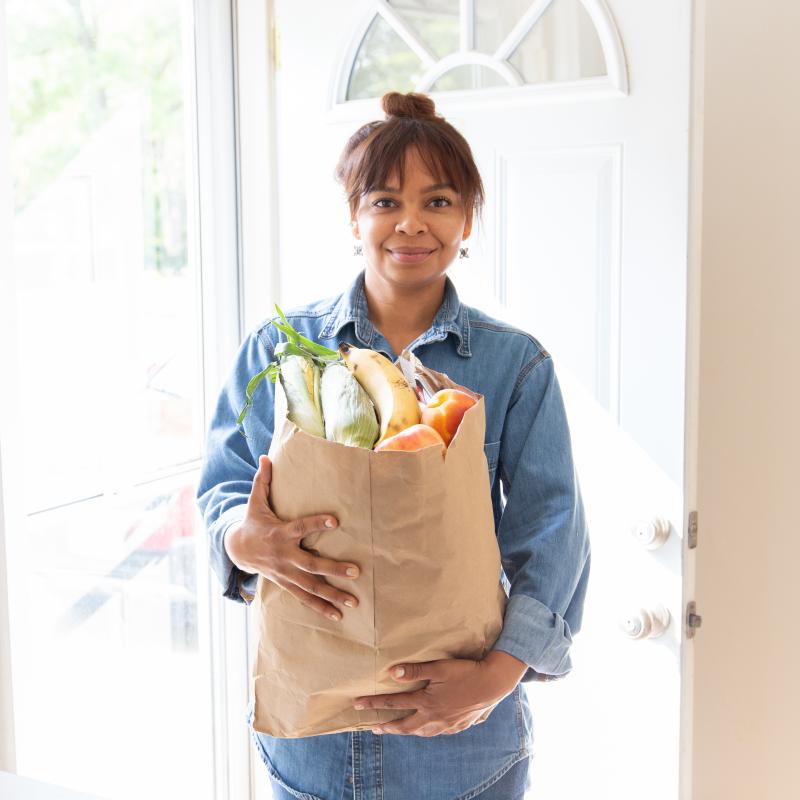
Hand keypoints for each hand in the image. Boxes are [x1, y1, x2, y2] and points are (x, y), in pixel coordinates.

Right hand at [225, 454, 360, 620]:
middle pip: (310, 565)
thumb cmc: (253, 522)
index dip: (316, 523)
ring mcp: (285, 573)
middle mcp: (284, 556)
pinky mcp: (285, 584)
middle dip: (333, 568)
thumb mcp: (255, 502)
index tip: (335, 521)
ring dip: (333, 595)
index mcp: (280, 533)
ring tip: (354, 601)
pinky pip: (304, 598)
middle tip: (355, 570)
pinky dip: (321, 607)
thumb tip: (266, 457)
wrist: (236, 550)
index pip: (300, 527)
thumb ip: (263, 481)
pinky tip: (339, 615)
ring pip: (310, 587)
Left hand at [352, 657, 509, 736]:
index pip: (394, 703)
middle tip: (373, 728)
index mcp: (426, 703)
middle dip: (387, 726)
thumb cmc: (466, 672)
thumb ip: (415, 670)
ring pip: (420, 732)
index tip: (357, 704)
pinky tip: (426, 729)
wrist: (493, 683)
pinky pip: (436, 733)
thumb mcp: (440, 667)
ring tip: (396, 729)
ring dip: (405, 731)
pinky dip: (425, 732)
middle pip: (404, 726)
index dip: (374, 704)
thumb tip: (392, 673)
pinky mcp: (457, 726)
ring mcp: (446, 725)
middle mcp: (433, 718)